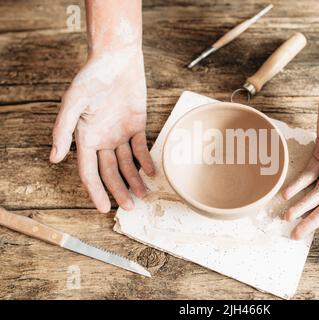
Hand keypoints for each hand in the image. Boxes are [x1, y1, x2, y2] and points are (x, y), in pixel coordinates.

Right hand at [50, 46, 153, 212]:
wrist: (117, 59)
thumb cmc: (92, 78)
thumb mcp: (73, 102)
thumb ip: (63, 130)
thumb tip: (53, 158)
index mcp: (84, 137)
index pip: (89, 171)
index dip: (95, 191)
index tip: (103, 208)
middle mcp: (102, 139)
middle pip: (110, 172)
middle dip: (119, 191)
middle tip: (130, 208)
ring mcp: (120, 133)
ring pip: (127, 164)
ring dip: (135, 180)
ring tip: (144, 195)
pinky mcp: (137, 125)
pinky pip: (141, 148)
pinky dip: (146, 160)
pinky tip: (152, 172)